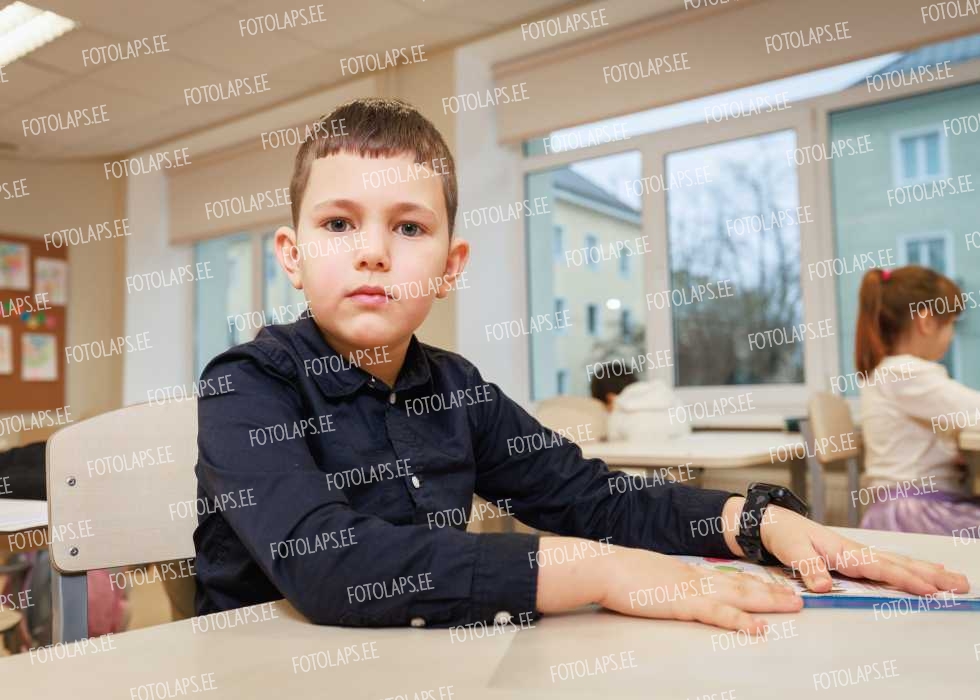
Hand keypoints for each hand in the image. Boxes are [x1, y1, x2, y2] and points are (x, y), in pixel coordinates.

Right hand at [534, 537, 801, 633]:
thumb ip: (661, 583)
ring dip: (769, 601)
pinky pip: (717, 614)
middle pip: (742, 584)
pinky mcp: (682, 603)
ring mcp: (690, 590)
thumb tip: (666, 589)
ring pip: (739, 595)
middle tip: (799, 596)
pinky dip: (740, 622)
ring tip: (793, 606)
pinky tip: (757, 629)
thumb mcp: (645, 576)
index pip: (727, 577)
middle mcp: (694, 578)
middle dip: (772, 591)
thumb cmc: (616, 574)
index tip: (773, 586)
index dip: (753, 583)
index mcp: (685, 572)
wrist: (602, 567)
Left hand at [723, 497, 969, 594]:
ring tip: (954, 579)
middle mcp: (857, 552)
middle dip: (932, 576)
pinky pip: (888, 564)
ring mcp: (858, 554)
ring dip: (927, 572)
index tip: (931, 591)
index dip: (907, 581)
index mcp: (845, 552)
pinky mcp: (854, 557)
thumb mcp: (791, 551)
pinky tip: (922, 573)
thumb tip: (823, 587)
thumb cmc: (783, 535)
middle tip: (962, 585)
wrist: (772, 523)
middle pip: (901, 565)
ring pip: (899, 563)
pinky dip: (909, 568)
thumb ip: (809, 569)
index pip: (882, 569)